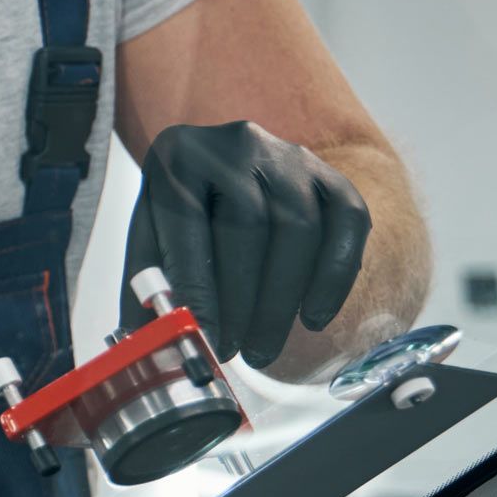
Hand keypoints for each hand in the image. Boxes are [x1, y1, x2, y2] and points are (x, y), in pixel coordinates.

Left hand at [120, 120, 371, 368]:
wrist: (222, 170)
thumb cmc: (180, 214)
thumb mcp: (150, 241)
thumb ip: (148, 287)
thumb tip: (155, 350)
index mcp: (178, 157)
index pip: (189, 222)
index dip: (199, 286)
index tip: (204, 338)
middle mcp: (236, 145)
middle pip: (248, 225)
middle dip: (243, 301)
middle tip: (235, 352)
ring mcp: (289, 156)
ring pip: (299, 228)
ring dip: (282, 300)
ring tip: (263, 348)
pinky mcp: (330, 175)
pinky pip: (348, 223)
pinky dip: (333, 277)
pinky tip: (312, 317)